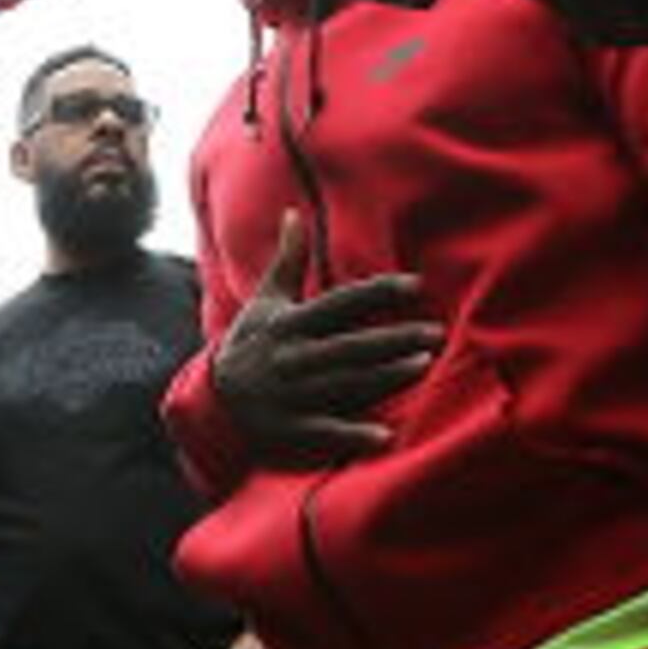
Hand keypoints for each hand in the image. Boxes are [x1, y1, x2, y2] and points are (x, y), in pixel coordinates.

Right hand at [209, 212, 439, 468]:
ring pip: (344, 385)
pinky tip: (385, 436)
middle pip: (350, 346)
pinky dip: (352, 435)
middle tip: (436, 333)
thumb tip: (293, 212)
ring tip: (424, 365)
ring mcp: (290, 395)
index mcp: (289, 324)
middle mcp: (291, 357)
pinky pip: (325, 432)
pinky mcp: (290, 430)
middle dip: (393, 339)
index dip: (377, 293)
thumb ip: (287, 261)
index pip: (340, 304)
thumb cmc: (250, 344)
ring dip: (385, 377)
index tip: (415, 285)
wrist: (211, 402)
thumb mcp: (264, 302)